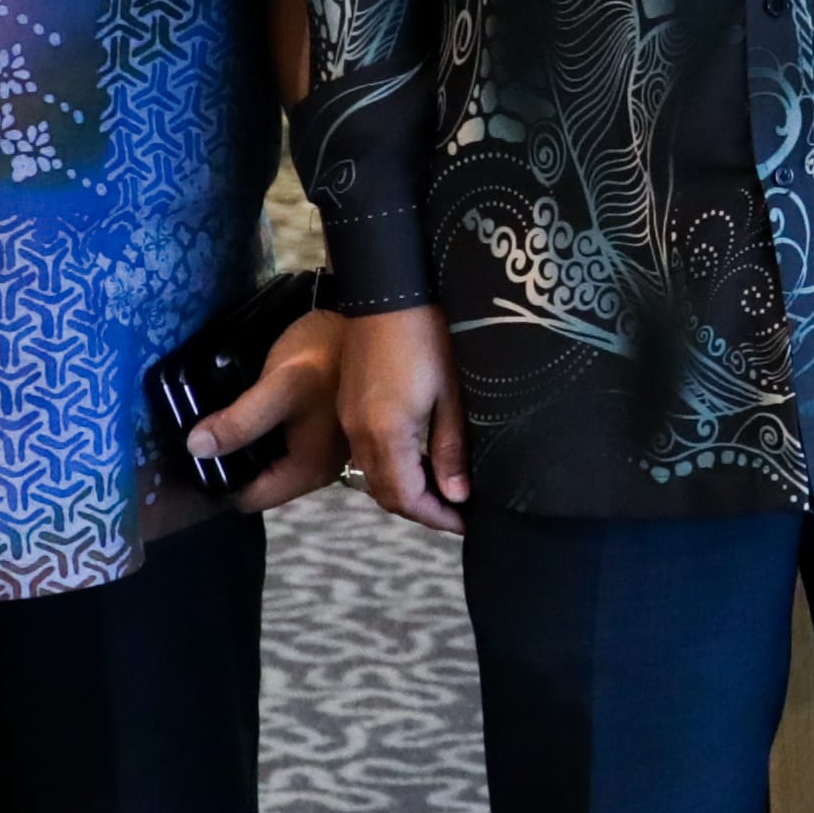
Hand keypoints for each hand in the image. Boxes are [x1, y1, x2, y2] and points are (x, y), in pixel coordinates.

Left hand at [182, 305, 349, 510]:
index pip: (248, 499)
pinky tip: (248, 410)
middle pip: (259, 484)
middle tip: (204, 430)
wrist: (364, 324)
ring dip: (244, 447)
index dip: (218, 479)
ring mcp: (320, 453)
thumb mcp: (279, 386)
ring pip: (268, 464)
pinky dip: (261, 434)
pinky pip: (280, 446)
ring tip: (221, 419)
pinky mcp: (319, 433)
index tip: (196, 451)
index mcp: (307, 470)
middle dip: (230, 462)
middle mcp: (316, 471)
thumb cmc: (325, 356)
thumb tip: (196, 448)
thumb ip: (240, 421)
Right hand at [336, 302, 467, 532]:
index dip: (436, 517)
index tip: (465, 522)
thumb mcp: (451, 394)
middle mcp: (359, 432)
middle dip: (420, 509)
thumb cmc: (428, 336)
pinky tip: (418, 458)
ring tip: (442, 489)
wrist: (388, 290)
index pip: (406, 497)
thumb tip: (456, 495)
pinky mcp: (349, 403)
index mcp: (385, 434)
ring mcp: (349, 417)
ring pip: (373, 474)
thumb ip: (451, 449)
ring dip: (405, 489)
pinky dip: (392, 467)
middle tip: (456, 512)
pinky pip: (366, 451)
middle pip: (386, 492)